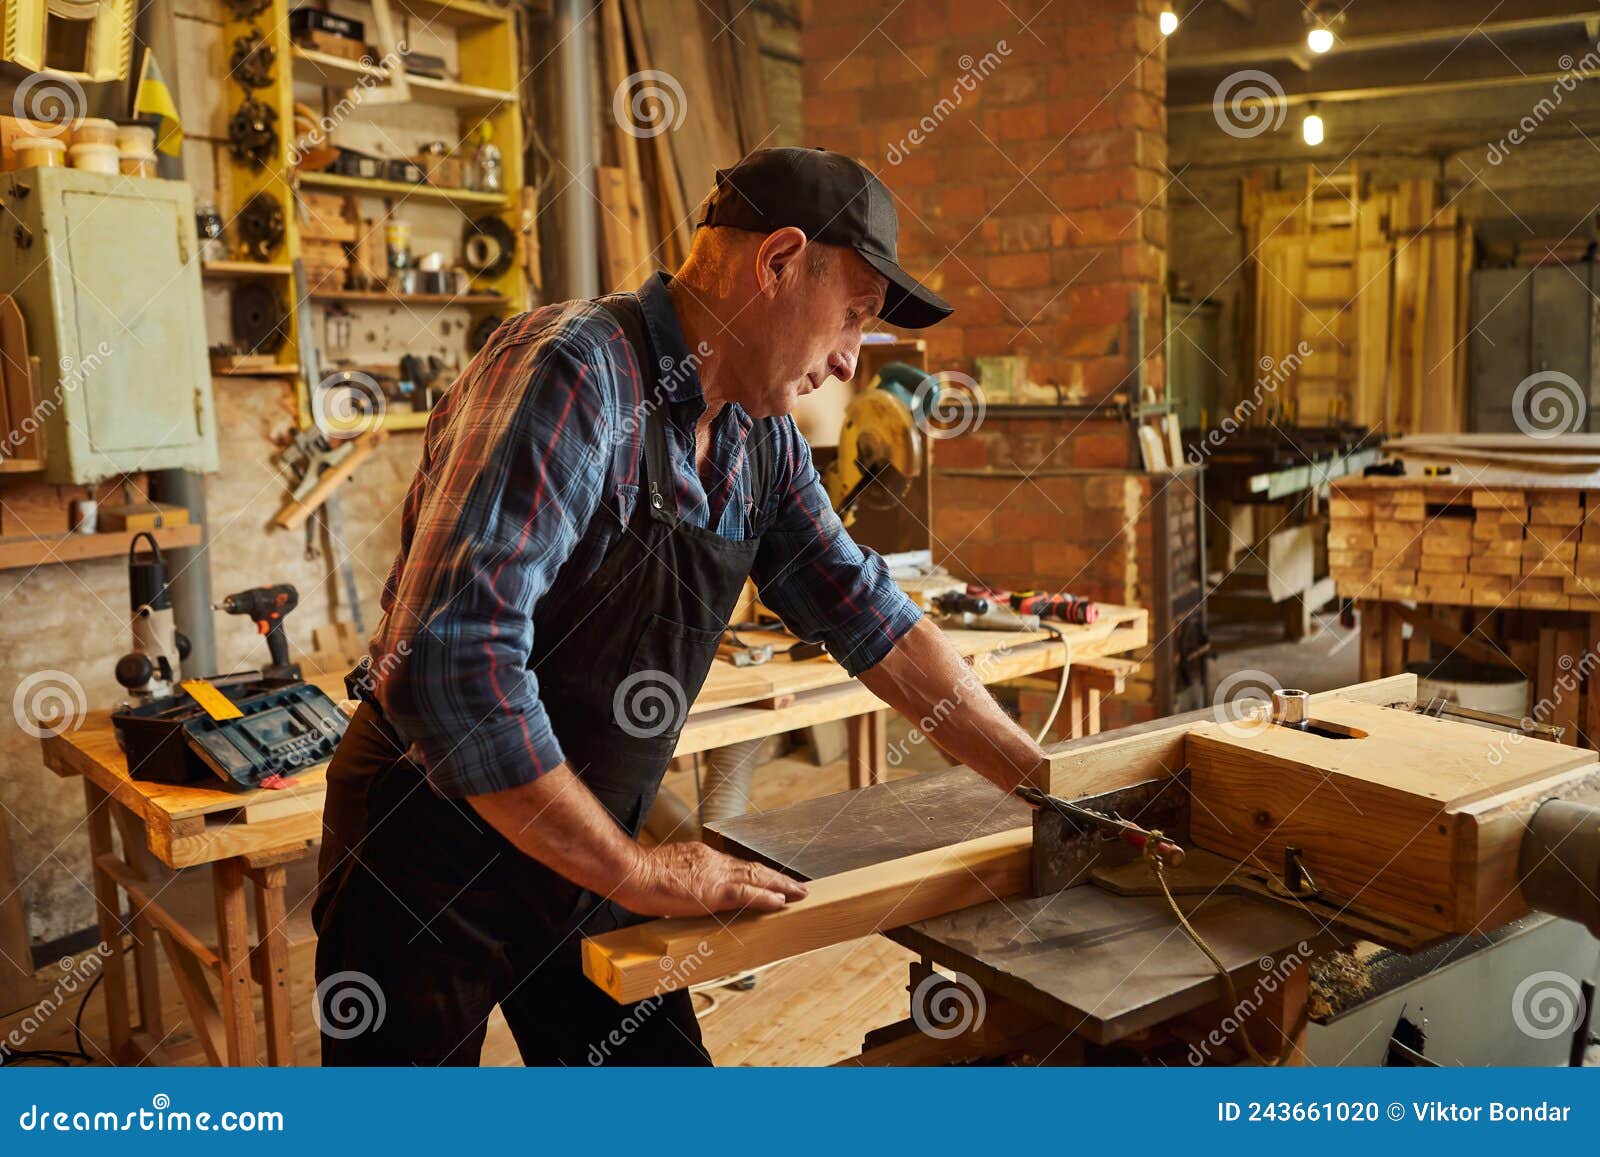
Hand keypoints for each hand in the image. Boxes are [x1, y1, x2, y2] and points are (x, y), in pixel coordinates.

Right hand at [620, 841, 807, 917]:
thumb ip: (681, 879)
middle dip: (777, 878)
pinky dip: (766, 897)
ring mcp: (714, 875)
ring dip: (780, 886)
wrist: (629, 870)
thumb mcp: (664, 872)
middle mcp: (713, 862)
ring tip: (798, 892)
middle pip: (752, 868)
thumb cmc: (637, 875)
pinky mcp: (713, 891)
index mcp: (701, 857)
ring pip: (756, 878)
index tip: (770, 878)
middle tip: (797, 885)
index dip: (756, 873)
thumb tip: (683, 891)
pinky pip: (746, 894)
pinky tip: (780, 902)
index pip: (736, 865)